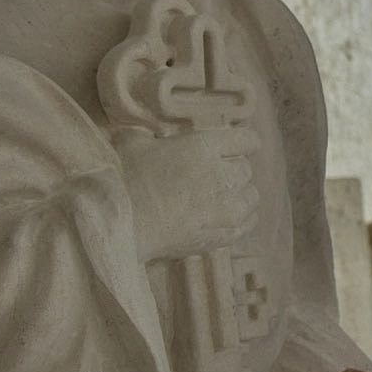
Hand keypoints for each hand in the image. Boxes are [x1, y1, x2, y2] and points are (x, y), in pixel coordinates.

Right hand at [115, 125, 260, 259]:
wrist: (120, 225)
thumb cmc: (123, 180)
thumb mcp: (133, 143)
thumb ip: (150, 135)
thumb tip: (151, 136)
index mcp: (204, 147)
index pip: (245, 139)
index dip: (244, 142)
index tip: (238, 146)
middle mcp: (222, 175)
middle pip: (246, 169)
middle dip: (234, 169)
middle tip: (217, 175)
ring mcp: (226, 208)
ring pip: (251, 196)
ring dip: (241, 194)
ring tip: (225, 197)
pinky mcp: (223, 236)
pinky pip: (247, 224)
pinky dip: (243, 219)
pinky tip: (230, 217)